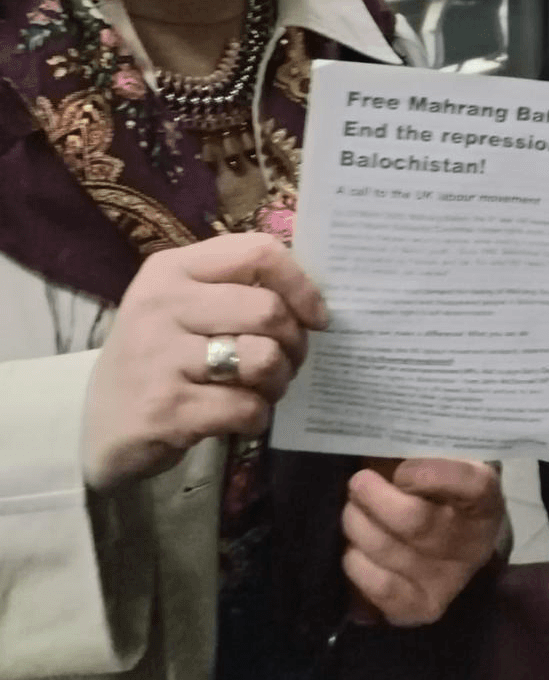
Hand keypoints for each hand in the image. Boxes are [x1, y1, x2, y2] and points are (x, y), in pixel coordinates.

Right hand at [83, 234, 326, 491]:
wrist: (100, 427)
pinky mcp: (166, 409)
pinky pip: (246, 407)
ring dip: (279, 381)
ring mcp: (160, 357)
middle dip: (295, 343)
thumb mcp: (183, 307)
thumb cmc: (159, 358)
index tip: (316, 316)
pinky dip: (257, 417)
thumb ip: (236, 289)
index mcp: (171, 269)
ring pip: (263, 358)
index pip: (258, 252)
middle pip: (268, 310)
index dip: (302, 285)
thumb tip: (313, 296)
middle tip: (288, 361)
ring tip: (264, 388)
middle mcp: (161, 305)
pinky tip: (240, 418)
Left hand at [341, 458, 505, 626]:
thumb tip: (376, 437)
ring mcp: (449, 579)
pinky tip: (354, 548)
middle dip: (374, 498)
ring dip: (356, 525)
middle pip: (415, 521)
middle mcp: (473, 543)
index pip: (472, 485)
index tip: (403, 469)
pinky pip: (379, 586)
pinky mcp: (423, 607)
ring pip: (387, 549)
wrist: (460, 546)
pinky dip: (356, 562)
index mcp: (485, 499)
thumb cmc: (442, 493)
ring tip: (352, 511)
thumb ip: (420, 450)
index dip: (432, 474)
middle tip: (358, 483)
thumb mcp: (443, 463)